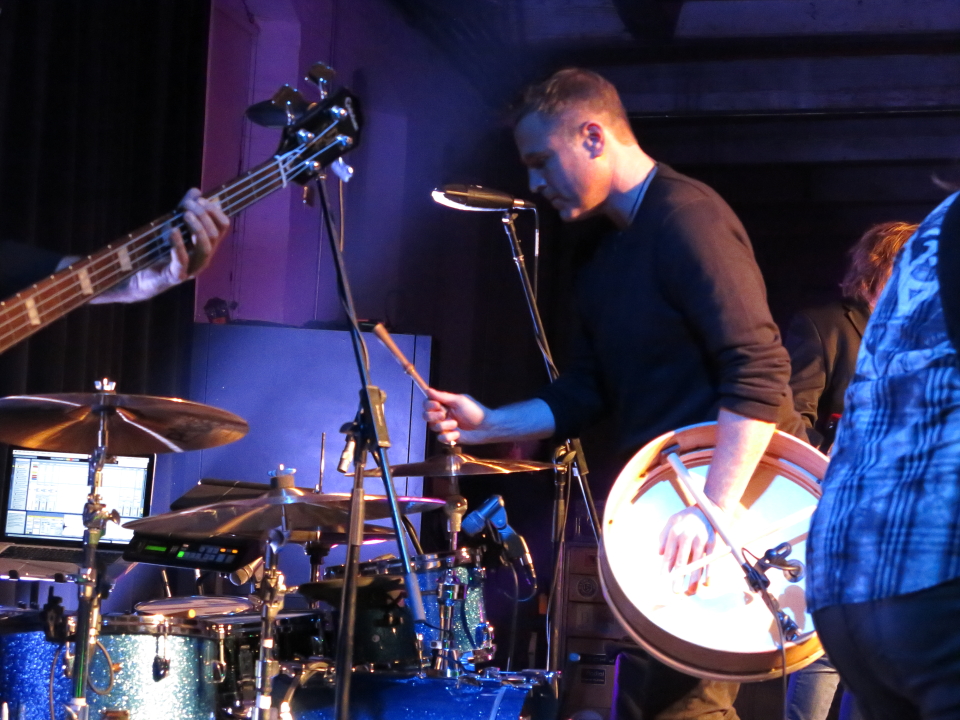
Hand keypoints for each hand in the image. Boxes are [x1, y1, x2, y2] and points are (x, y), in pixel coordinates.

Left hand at [95, 189, 228, 302]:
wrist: (139, 276)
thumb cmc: (159, 250)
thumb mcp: (173, 224)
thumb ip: (185, 209)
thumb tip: (196, 191)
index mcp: (207, 245)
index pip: (223, 226)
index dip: (215, 211)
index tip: (201, 200)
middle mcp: (203, 257)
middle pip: (215, 234)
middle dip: (203, 215)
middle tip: (187, 205)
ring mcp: (191, 268)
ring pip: (205, 247)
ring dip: (197, 227)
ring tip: (184, 215)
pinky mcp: (176, 276)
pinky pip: (182, 260)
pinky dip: (178, 244)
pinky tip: (172, 231)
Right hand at [422, 389, 487, 443]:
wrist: (486, 426)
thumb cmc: (475, 411)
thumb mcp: (459, 401)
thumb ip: (443, 396)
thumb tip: (428, 390)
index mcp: (445, 405)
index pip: (428, 404)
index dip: (429, 405)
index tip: (436, 405)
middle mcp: (443, 416)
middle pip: (426, 416)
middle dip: (433, 416)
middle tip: (444, 415)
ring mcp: (445, 427)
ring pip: (433, 427)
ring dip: (445, 425)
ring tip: (456, 424)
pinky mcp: (449, 438)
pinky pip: (441, 438)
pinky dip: (450, 435)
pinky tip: (459, 433)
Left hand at [658, 506, 715, 594]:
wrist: (707, 508)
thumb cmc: (685, 518)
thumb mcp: (671, 522)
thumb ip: (663, 537)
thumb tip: (659, 554)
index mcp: (675, 531)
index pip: (669, 554)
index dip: (665, 568)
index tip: (663, 580)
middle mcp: (687, 535)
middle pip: (682, 561)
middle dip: (678, 577)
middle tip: (675, 591)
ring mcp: (701, 539)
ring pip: (697, 563)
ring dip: (694, 579)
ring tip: (691, 592)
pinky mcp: (713, 542)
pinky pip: (710, 560)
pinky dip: (709, 573)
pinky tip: (706, 583)